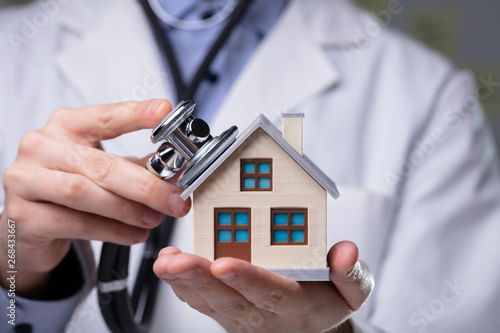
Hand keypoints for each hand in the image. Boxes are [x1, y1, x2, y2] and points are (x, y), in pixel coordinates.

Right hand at [0, 100, 190, 297]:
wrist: (29, 223)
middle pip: (101, 164)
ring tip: (154, 219)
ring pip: (85, 193)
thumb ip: (136, 165)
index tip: (164, 112)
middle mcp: (42, 146)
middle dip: (146, 185)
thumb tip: (175, 169)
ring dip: (128, 210)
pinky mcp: (22, 215)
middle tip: (175, 199)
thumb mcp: (103, 168)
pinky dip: (112, 231)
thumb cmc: (68, 188)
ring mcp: (26, 180)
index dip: (136, 115)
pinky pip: (75, 224)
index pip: (105, 117)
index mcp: (66, 126)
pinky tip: (134, 234)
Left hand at [154, 241, 373, 332]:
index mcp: (297, 305)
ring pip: (208, 301)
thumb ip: (351, 274)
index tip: (224, 263)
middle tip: (178, 262)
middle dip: (201, 279)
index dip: (248, 279)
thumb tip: (346, 252)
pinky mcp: (225, 310)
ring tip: (165, 262)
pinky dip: (180, 284)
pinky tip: (167, 264)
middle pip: (229, 299)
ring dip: (183, 282)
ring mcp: (240, 314)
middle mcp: (263, 313)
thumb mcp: (352, 290)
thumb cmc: (328, 300)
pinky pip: (199, 301)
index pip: (271, 292)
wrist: (308, 327)